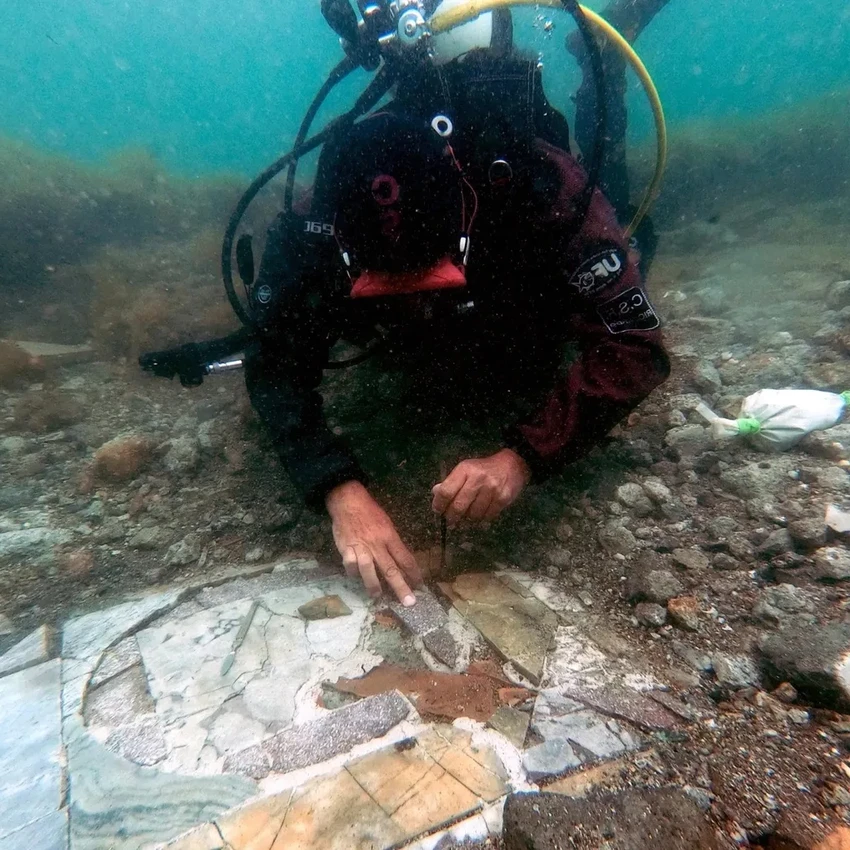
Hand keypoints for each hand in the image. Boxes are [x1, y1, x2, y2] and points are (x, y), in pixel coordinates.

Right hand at [326, 481, 421, 605]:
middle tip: (409, 602)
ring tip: (378, 597)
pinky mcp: (346, 549)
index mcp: (390, 537)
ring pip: (369, 570)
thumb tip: (401, 561)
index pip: (405, 558)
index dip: (414, 572)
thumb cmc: (370, 512)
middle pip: (391, 569)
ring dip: (374, 585)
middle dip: (401, 587)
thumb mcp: (387, 524)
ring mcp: (361, 547)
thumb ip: (393, 542)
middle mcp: (377, 544)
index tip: (420, 585)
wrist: (348, 501)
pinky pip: (350, 565)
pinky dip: (353, 572)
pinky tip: (355, 576)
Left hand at [431, 449, 530, 526]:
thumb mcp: (465, 469)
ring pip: (473, 515)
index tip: (438, 510)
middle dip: (451, 517)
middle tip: (450, 520)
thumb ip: (450, 482)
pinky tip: (480, 514)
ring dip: (468, 519)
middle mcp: (478, 479)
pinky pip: (487, 517)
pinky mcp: (502, 498)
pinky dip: (482, 519)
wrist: (511, 464)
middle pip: (458, 506)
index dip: (439, 504)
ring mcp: (491, 489)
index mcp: (465, 470)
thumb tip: (436, 493)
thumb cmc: (483, 469)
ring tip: (467, 515)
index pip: (446, 491)